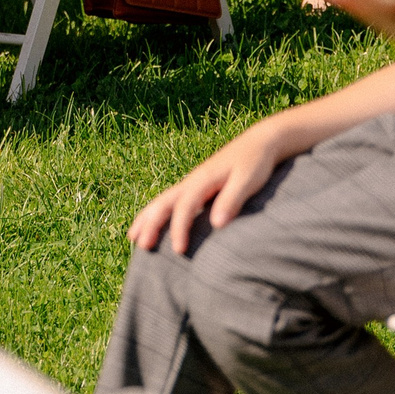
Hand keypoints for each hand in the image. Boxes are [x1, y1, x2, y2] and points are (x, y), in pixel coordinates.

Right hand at [127, 120, 294, 255]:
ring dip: (147, 218)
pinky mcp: (197, 186)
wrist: (261, 142)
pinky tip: (152, 223)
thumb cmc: (256, 163)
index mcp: (203, 179)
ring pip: (162, 200)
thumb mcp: (248, 180)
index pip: (185, 207)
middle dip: (150, 223)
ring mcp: (192, 183)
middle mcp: (192, 181)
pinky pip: (170, 200)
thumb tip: (217, 225)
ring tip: (133, 237)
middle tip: (140, 245)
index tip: (178, 251)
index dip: (179, 228)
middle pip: (164, 202)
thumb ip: (232, 200)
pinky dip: (156, 212)